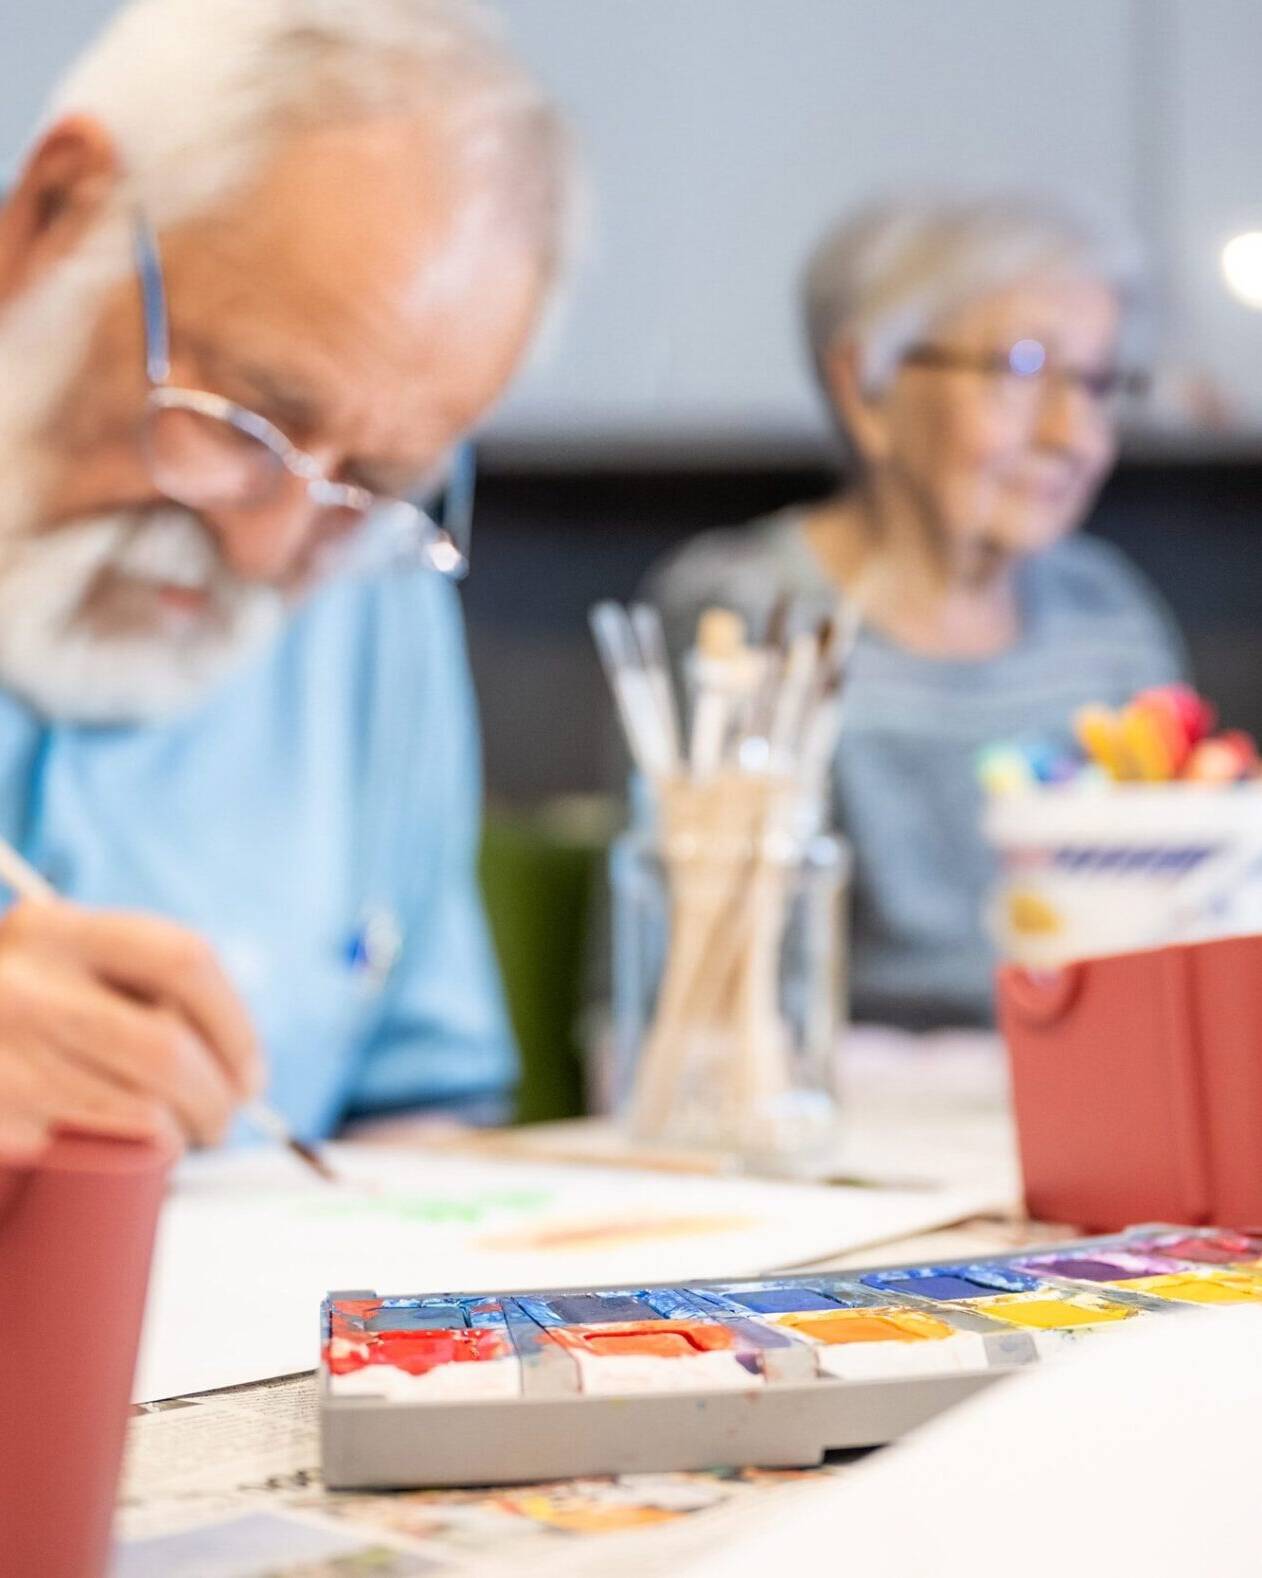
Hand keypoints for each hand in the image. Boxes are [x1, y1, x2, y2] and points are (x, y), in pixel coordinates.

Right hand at [0, 898, 261, 1161]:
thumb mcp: (56, 969)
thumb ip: (130, 985)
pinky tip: (119, 1154)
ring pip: (136, 1112)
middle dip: (217, 1098)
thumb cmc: (15, 1015)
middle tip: (225, 1121)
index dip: (234, 1024)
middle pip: (166, 1049)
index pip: (183, 959)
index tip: (251, 1071)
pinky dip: (119, 1158)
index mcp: (53, 928)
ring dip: (177, 1137)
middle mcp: (21, 985)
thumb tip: (239, 1067)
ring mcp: (0, 1055)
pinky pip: (88, 1150)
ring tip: (179, 1139)